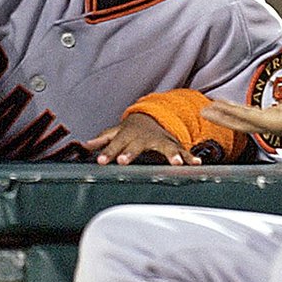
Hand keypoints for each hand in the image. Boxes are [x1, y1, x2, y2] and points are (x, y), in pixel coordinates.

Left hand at [85, 112, 201, 165]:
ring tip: (176, 163)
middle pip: (138, 145)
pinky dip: (190, 157)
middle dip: (132, 152)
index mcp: (128, 135)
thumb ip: (102, 140)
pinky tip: (196, 163)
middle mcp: (144, 137)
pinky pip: (183, 151)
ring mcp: (161, 140)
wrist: (151, 118)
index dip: (108, 152)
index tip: (102, 161)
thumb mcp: (115, 132)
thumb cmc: (131, 130)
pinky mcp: (174, 145)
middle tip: (125, 161)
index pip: (115, 144)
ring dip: (171, 155)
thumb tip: (85, 145)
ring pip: (166, 147)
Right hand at [203, 61, 281, 139]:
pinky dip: (232, 115)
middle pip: (246, 119)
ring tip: (205, 110)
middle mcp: (281, 120)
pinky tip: (218, 110)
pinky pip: (249, 120)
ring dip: (224, 115)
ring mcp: (278, 124)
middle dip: (226, 113)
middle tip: (207, 109)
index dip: (242, 108)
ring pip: (244, 122)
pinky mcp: (277, 124)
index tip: (227, 103)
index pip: (260, 112)